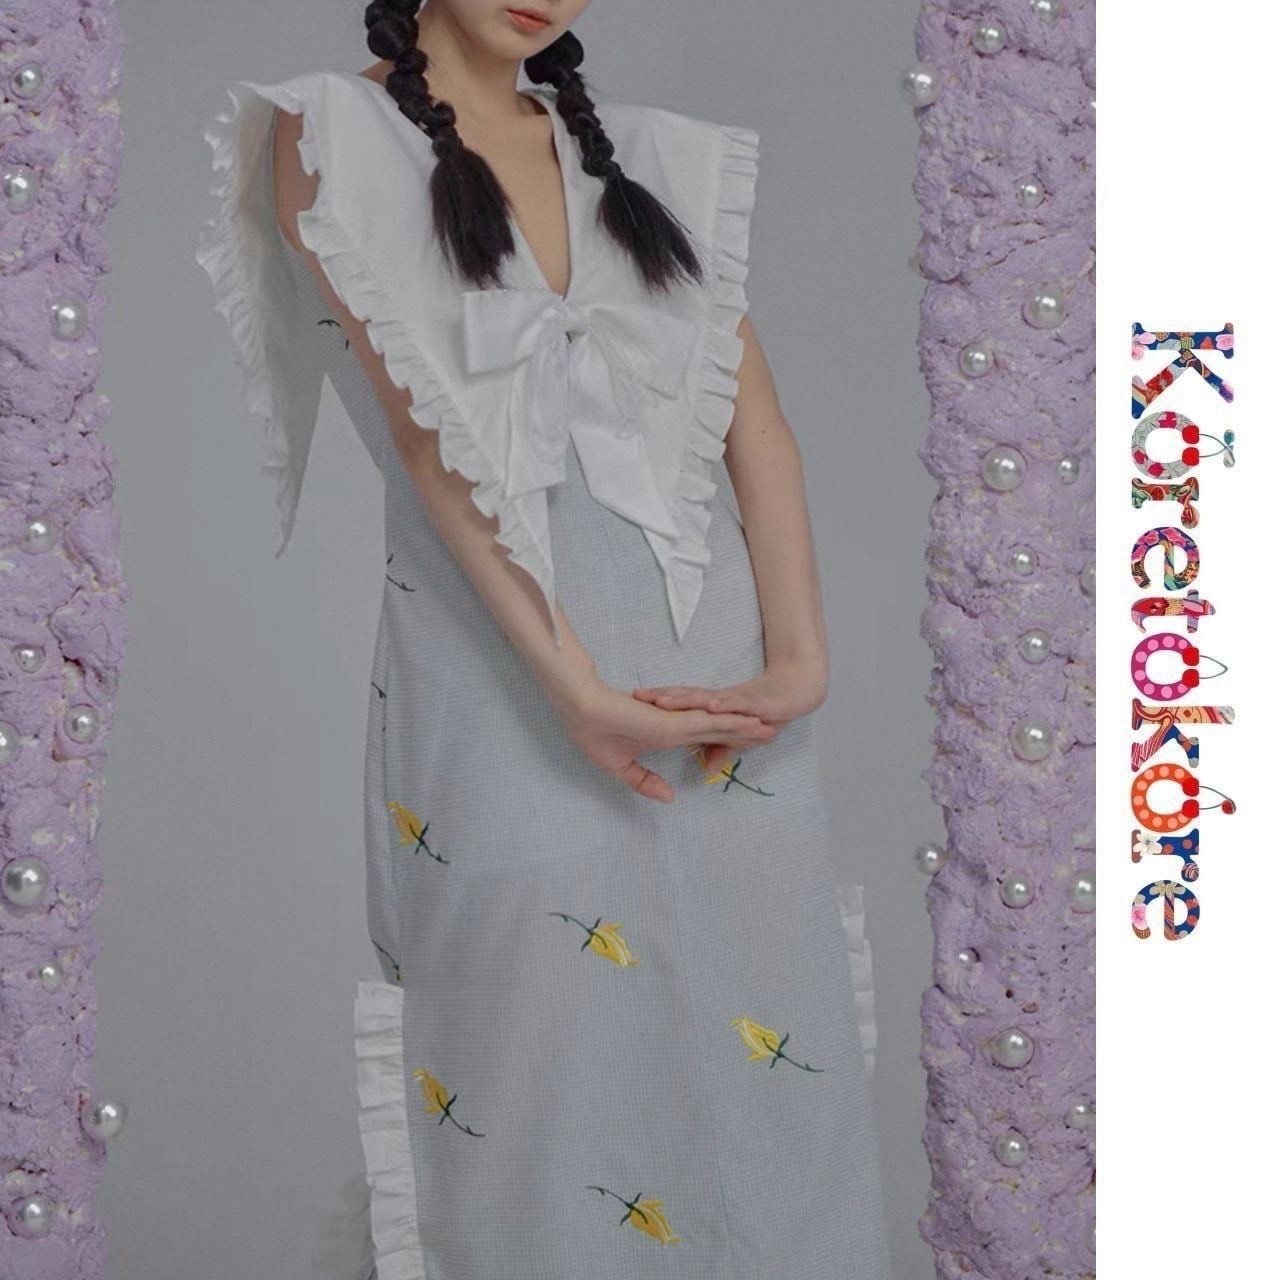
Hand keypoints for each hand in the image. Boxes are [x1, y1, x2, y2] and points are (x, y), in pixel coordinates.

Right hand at [550, 676, 778, 803]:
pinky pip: (710, 723)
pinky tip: (752, 725)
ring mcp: (677, 721)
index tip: (746, 742)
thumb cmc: (594, 730)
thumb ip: (645, 781)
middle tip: (771, 733)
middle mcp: (676, 725)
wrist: (579, 707)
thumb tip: (669, 798)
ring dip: (746, 729)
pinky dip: (733, 724)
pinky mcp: (674, 721)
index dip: (725, 738)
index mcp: (665, 733)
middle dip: (745, 733)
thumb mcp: (621, 765)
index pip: (702, 737)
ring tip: (771, 730)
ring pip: (720, 725)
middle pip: (718, 729)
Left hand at [631, 658, 827, 775]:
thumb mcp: (740, 735)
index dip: (657, 704)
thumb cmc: (766, 710)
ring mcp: (735, 700)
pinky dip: (723, 705)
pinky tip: (710, 706)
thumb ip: (721, 748)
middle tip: (636, 695)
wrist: (797, 689)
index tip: (632, 703)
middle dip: (661, 697)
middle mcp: (719, 701)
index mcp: (712, 708)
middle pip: (685, 698)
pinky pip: (735, 704)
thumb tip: (705, 769)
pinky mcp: (754, 702)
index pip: (680, 704)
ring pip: (704, 699)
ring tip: (662, 700)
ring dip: (683, 700)